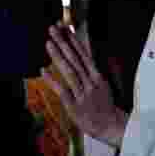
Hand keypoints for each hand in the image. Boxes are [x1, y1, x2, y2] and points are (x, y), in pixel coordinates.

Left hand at [42, 23, 128, 147]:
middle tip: (52, 29)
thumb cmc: (104, 106)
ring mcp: (82, 94)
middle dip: (63, 43)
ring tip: (48, 43)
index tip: (65, 28)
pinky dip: (52, 80)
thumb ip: (90, 71)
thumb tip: (80, 54)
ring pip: (69, 71)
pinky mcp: (74, 105)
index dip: (74, 41)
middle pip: (75, 59)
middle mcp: (90, 83)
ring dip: (58, 56)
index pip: (84, 55)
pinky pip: (62, 90)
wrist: (112, 127)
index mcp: (97, 77)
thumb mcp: (101, 85)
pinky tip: (43, 70)